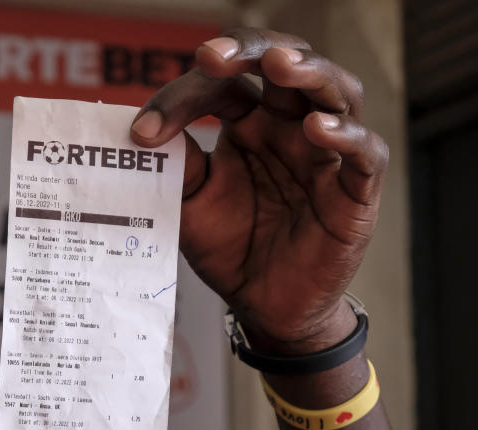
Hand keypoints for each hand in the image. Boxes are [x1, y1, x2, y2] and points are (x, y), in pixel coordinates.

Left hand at [130, 28, 387, 354]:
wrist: (262, 305)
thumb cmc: (230, 247)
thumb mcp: (188, 204)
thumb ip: (174, 166)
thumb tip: (139, 131)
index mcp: (249, 125)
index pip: (224, 86)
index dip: (184, 96)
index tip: (144, 131)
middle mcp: (290, 128)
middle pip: (286, 65)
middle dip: (253, 51)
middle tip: (214, 55)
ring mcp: (326, 156)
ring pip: (335, 92)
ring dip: (309, 72)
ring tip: (279, 63)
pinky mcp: (355, 192)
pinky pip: (364, 154)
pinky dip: (345, 136)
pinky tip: (317, 129)